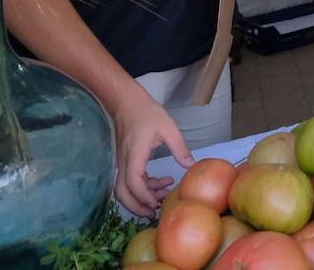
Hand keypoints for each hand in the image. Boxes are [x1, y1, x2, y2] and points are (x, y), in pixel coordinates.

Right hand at [111, 88, 193, 217]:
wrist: (126, 102)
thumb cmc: (146, 112)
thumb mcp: (168, 128)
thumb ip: (179, 148)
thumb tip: (191, 165)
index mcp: (134, 155)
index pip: (133, 183)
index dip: (144, 197)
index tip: (157, 204)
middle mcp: (124, 162)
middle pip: (122, 193)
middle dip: (136, 206)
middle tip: (154, 212)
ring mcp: (122, 162)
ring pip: (123, 189)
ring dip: (140, 197)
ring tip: (161, 197)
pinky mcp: (125, 160)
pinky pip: (129, 180)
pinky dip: (142, 186)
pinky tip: (161, 181)